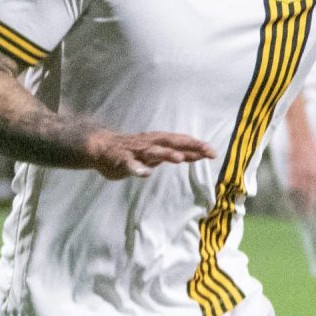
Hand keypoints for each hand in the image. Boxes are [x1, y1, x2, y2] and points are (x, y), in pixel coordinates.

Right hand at [84, 130, 214, 179]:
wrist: (102, 147)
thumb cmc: (134, 150)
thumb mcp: (158, 153)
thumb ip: (176, 154)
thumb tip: (197, 155)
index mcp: (160, 141)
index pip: (182, 142)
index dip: (197, 147)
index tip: (213, 153)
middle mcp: (150, 144)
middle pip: (173, 143)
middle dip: (190, 146)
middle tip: (206, 151)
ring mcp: (136, 151)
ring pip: (153, 152)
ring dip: (166, 154)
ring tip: (179, 158)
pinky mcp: (121, 159)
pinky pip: (129, 164)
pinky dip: (137, 168)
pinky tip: (144, 173)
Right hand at [288, 133, 315, 211]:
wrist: (302, 141)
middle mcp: (311, 176)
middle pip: (310, 196)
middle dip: (310, 207)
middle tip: (310, 216)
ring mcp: (300, 175)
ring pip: (300, 194)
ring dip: (300, 204)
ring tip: (300, 213)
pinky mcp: (291, 173)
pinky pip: (290, 188)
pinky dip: (290, 195)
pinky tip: (291, 202)